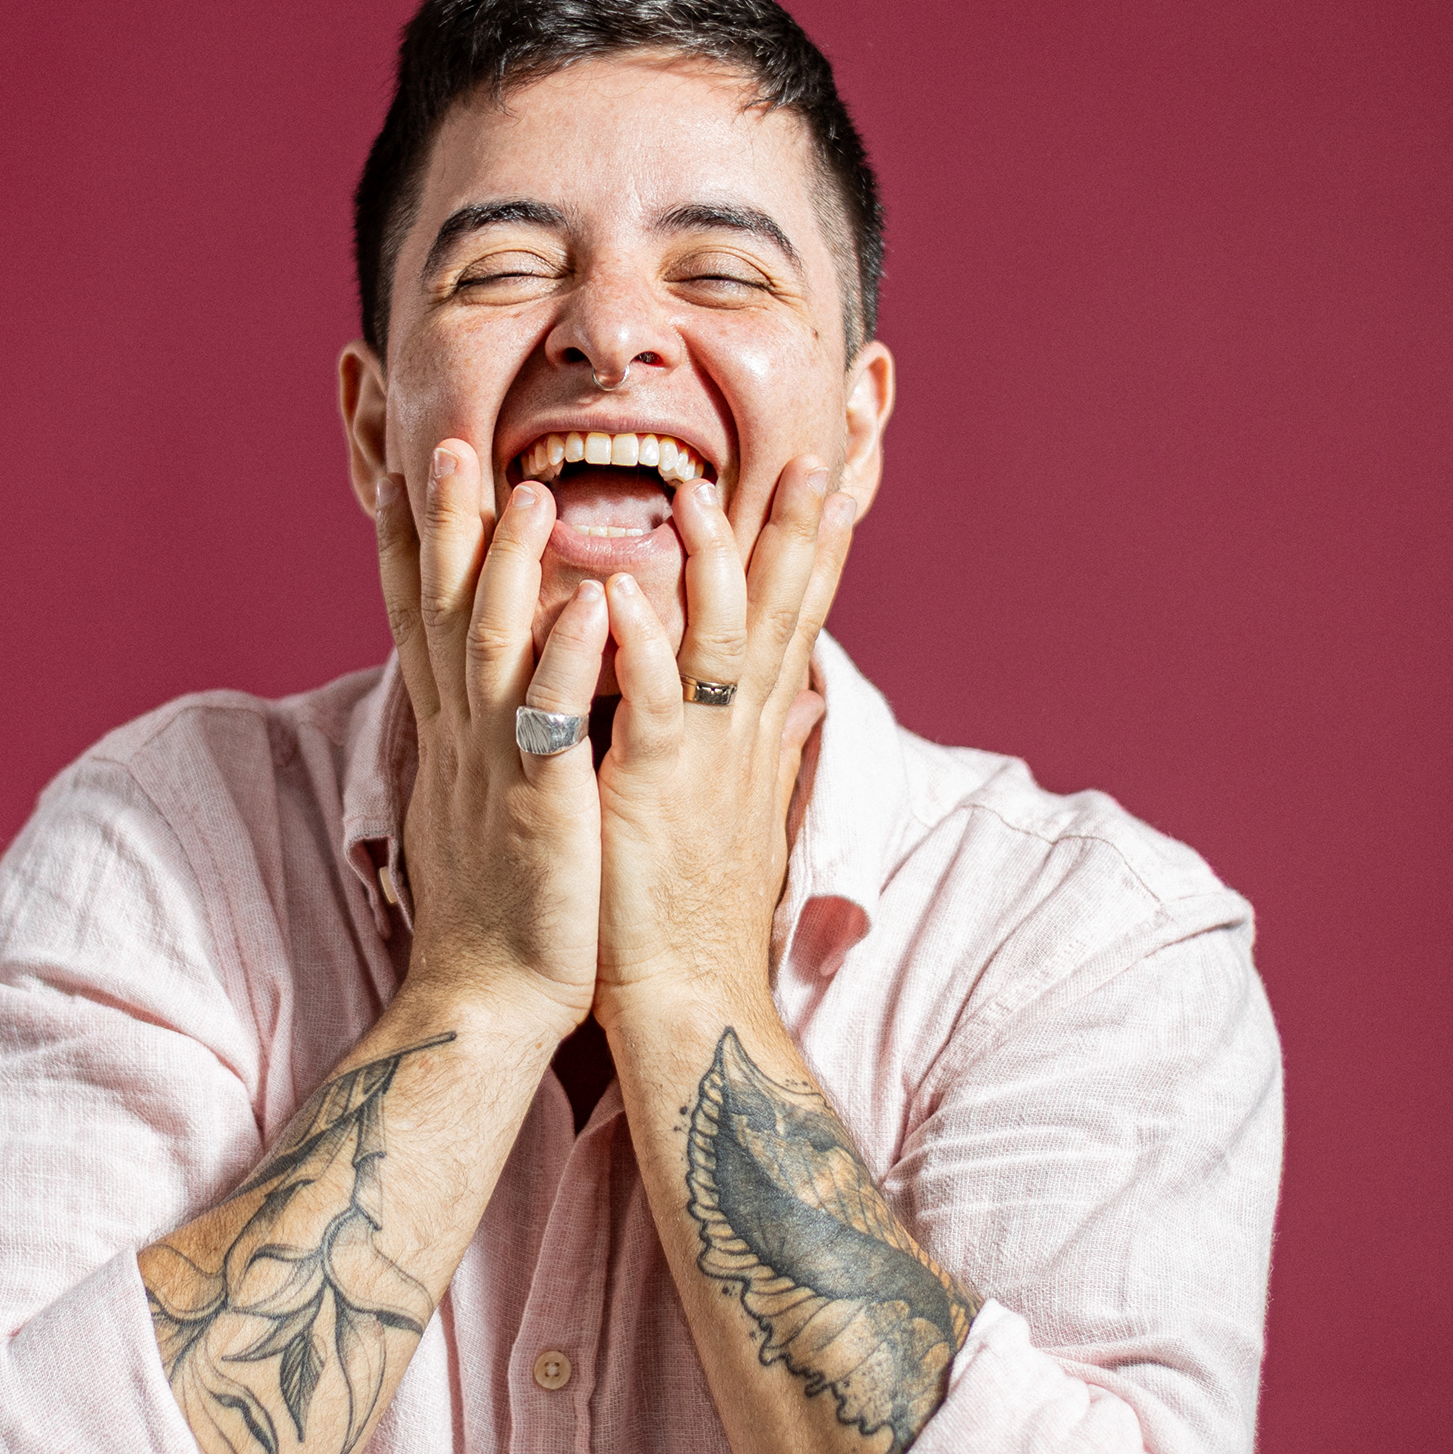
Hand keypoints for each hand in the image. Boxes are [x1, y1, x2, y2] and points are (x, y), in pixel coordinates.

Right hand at [376, 441, 607, 1039]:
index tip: (402, 472)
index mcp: (454, 734)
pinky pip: (553, 724)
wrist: (487, 1005)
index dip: (407, 544)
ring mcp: (496, 769)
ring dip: (507, 565)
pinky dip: (571, 660)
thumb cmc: (503, 911)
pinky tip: (594, 604)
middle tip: (439, 442)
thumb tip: (498, 701)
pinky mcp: (540, 809)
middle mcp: (461, 738)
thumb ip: (499, 739)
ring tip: (524, 488)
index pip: (420, 619)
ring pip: (491, 646)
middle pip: (438, 610)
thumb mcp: (490, 807)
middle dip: (439, 525)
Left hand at [592, 458, 855, 1030]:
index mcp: (752, 731)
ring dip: (710, 566)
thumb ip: (771, 738)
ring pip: (716, 642)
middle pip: (777, 613)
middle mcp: (739, 733)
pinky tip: (619, 596)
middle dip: (793, 535)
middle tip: (812, 458)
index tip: (833, 486)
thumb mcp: (743, 807)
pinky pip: (650, 705)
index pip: (793, 621)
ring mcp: (700, 757)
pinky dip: (639, 647)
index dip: (814, 553)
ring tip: (697, 493)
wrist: (687, 996)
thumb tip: (805, 695)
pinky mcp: (653, 788)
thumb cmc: (697, 905)